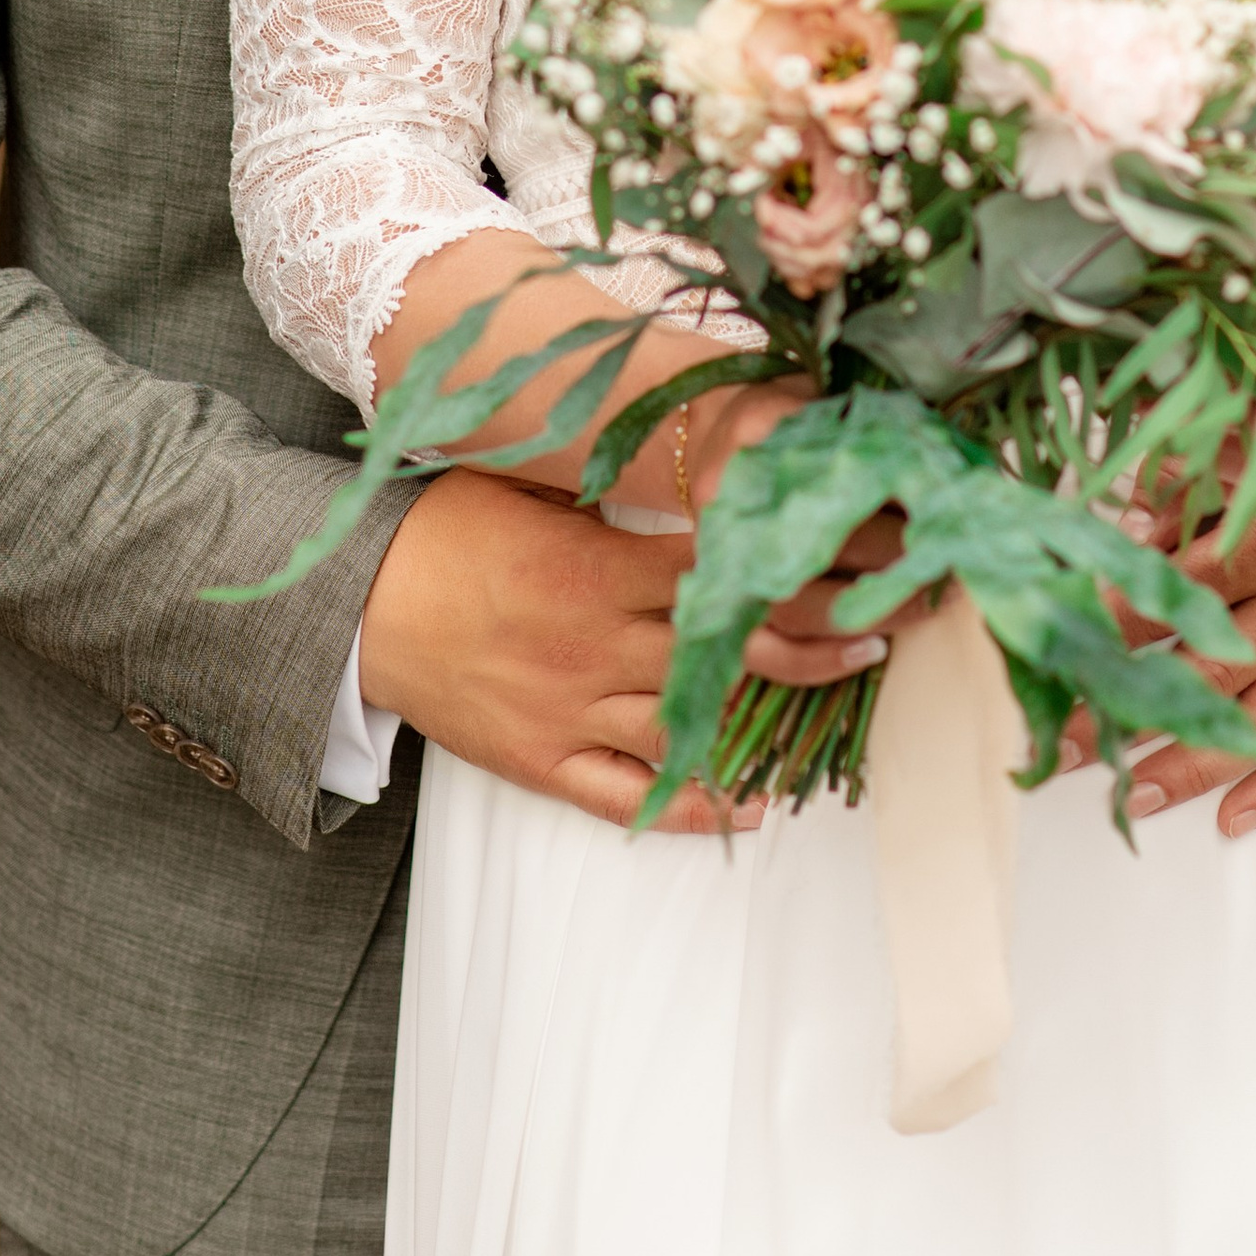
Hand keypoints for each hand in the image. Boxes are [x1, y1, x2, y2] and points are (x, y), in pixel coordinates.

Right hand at [356, 464, 908, 833]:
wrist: (360, 601)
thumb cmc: (449, 527)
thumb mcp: (538, 486)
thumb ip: (618, 489)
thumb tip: (695, 450)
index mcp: (602, 566)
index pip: (729, 569)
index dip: (807, 562)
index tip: (873, 551)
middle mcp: (600, 643)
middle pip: (732, 645)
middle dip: (822, 636)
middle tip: (895, 627)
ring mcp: (574, 709)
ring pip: (695, 722)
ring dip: (776, 712)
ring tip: (851, 695)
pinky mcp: (544, 760)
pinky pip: (630, 794)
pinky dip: (697, 805)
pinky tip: (757, 805)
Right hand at [684, 379, 935, 675]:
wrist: (705, 433)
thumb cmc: (786, 411)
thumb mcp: (825, 388)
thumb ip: (876, 414)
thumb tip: (956, 452)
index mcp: (761, 422)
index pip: (839, 458)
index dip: (900, 481)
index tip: (949, 494)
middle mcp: (733, 491)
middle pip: (824, 537)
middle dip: (899, 552)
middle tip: (954, 554)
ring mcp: (721, 552)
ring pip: (798, 603)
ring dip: (875, 609)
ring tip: (930, 601)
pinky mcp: (722, 596)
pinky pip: (765, 650)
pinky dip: (821, 660)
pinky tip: (873, 650)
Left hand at [1092, 390, 1255, 838]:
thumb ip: (1194, 476)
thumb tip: (1131, 522)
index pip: (1176, 594)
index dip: (1113, 625)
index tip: (1059, 649)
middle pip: (1207, 672)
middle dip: (1129, 710)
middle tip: (1064, 743)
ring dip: (1195, 763)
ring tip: (1134, 794)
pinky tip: (1239, 813)